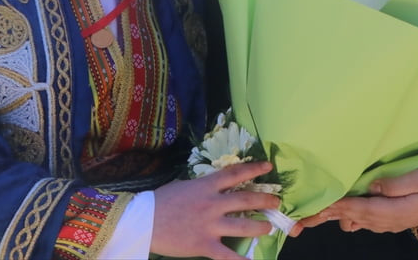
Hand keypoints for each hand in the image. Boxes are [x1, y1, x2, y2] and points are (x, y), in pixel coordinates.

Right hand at [150, 161, 280, 258]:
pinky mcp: (203, 245)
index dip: (254, 169)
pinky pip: (227, 255)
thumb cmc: (160, 201)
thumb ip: (203, 187)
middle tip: (276, 201)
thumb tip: (216, 186)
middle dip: (265, 200)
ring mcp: (209, 225)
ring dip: (260, 226)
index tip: (268, 167)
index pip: (236, 173)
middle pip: (246, 199)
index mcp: (206, 186)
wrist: (141, 221)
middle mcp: (212, 204)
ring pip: (243, 225)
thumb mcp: (184, 186)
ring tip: (267, 227)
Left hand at [300, 163, 417, 233]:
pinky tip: (345, 206)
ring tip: (318, 207)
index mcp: (390, 212)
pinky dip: (351, 214)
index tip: (308, 208)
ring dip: (338, 214)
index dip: (329, 208)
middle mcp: (386, 221)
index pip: (352, 210)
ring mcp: (391, 222)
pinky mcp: (395, 217)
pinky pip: (367, 219)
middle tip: (300, 220)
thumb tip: (370, 187)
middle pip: (349, 218)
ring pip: (356, 220)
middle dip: (325, 217)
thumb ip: (392, 184)